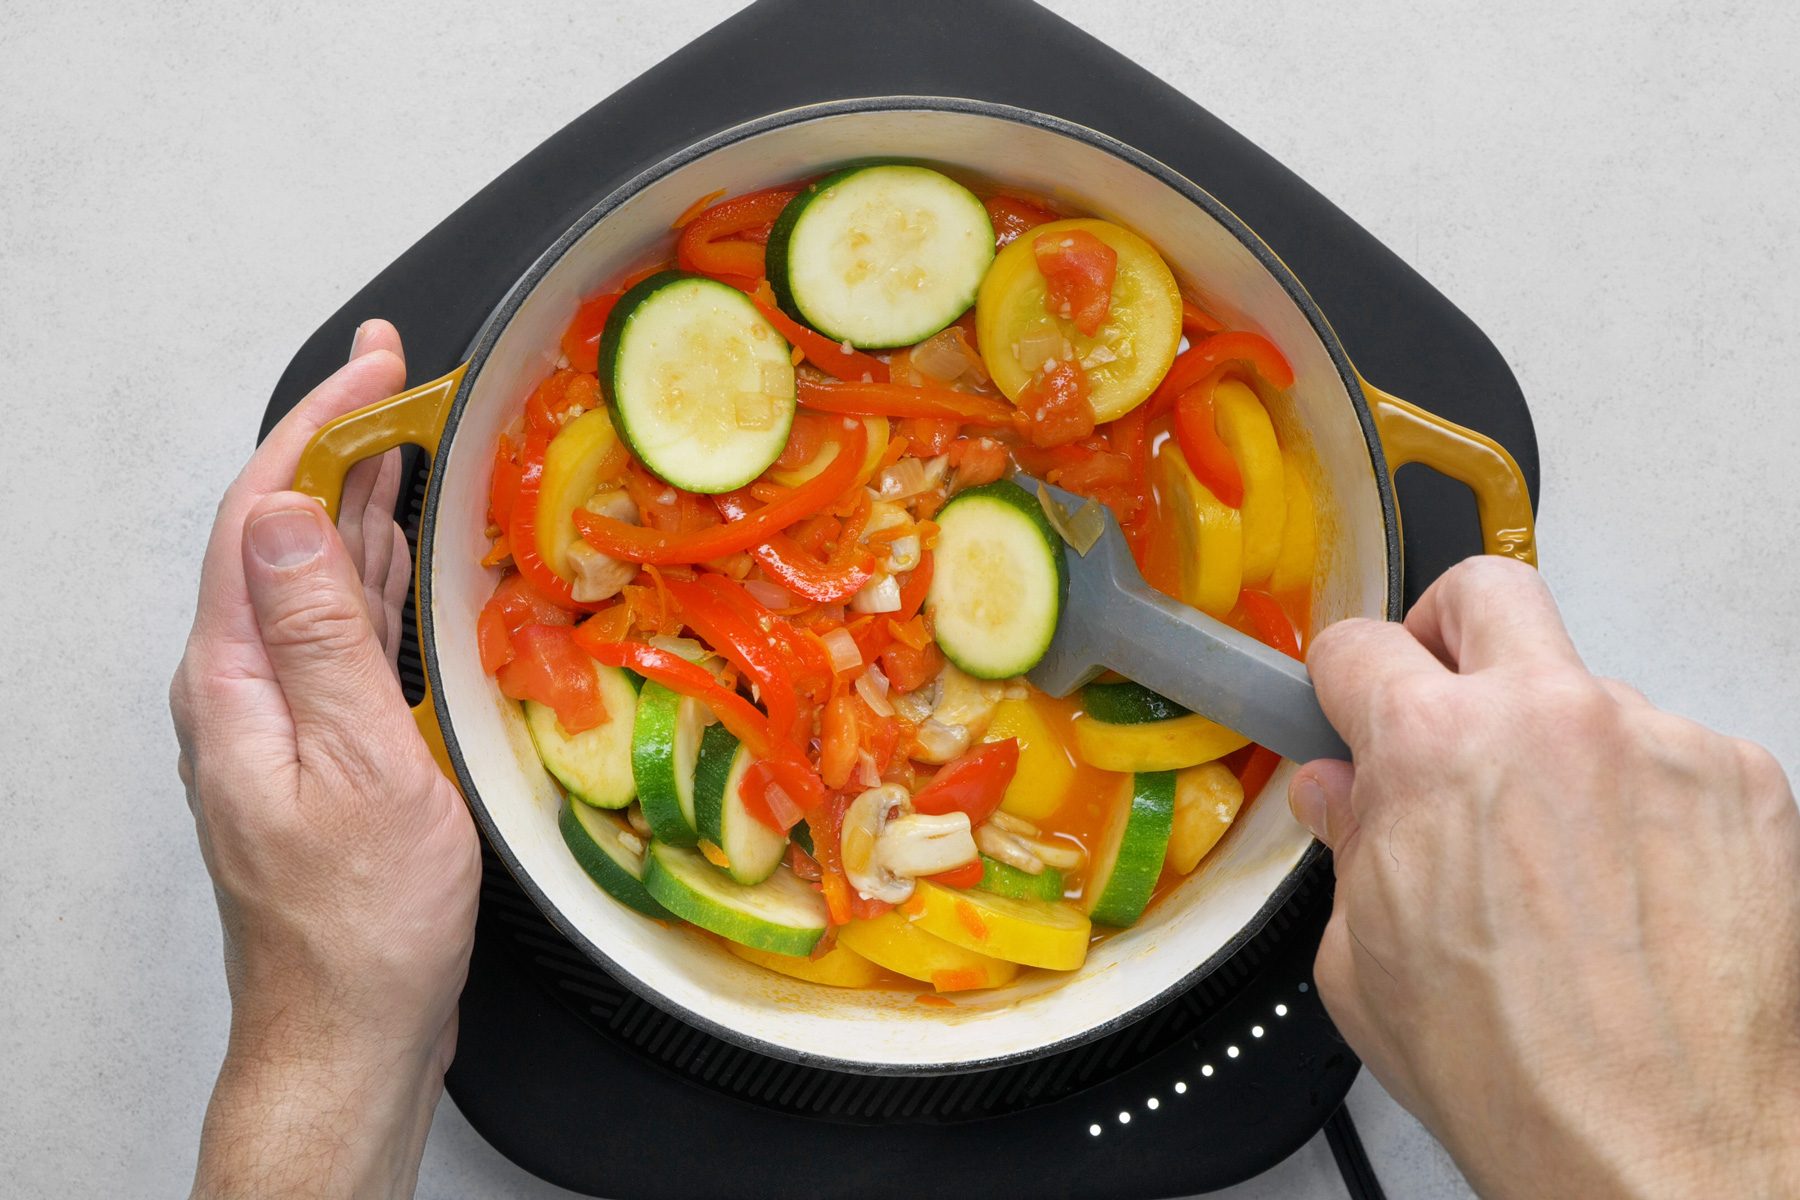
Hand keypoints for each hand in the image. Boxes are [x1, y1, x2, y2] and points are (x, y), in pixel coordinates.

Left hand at [171, 322, 478, 1199]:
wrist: (350, 1028)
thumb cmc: (361, 923)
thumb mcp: (355, 765)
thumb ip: (320, 634)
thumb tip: (286, 511)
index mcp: (236, 678)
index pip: (258, 514)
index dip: (315, 428)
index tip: (373, 369)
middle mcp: (244, 686)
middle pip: (280, 533)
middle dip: (337, 442)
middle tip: (397, 375)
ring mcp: (278, 715)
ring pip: (312, 578)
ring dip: (356, 499)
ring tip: (406, 434)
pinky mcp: (318, 744)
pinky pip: (338, 631)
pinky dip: (372, 573)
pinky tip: (398, 549)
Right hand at [1292, 556, 1799, 1199]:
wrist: (1663, 1148)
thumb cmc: (1517, 1072)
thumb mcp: (1362, 961)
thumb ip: (1349, 847)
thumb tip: (1342, 799)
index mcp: (1435, 750)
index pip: (1360, 646)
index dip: (1341, 677)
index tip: (1351, 697)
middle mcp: (1554, 720)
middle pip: (1488, 590)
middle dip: (1447, 630)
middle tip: (1443, 692)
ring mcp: (1661, 743)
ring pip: (1590, 689)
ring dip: (1562, 747)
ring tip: (1563, 858)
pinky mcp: (1745, 783)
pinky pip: (1674, 754)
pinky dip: (1646, 801)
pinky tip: (1632, 885)